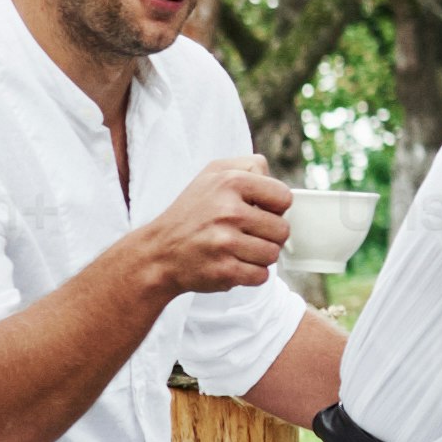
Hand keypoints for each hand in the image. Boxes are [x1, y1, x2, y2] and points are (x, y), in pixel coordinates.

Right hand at [134, 156, 297, 301]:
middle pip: (283, 230)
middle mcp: (228, 211)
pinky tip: (232, 263)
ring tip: (237, 249)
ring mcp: (225, 242)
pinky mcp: (224, 270)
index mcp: (230, 182)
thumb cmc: (190, 213)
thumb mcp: (212, 174)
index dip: (275, 208)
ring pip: (273, 254)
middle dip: (268, 235)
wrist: (158, 253)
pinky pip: (261, 276)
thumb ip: (248, 166)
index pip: (284, 197)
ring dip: (259, 256)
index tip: (258, 211)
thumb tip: (273, 175)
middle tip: (246, 234)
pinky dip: (250, 274)